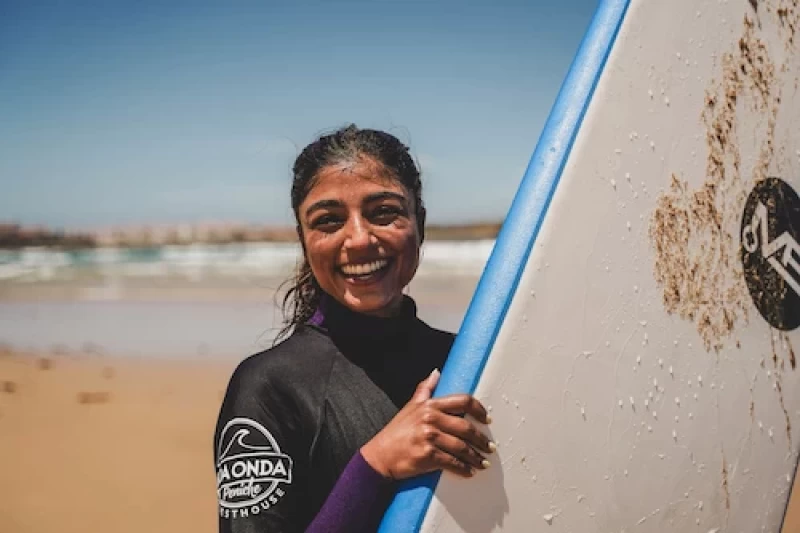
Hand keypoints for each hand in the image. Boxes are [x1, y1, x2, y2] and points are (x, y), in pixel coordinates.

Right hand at [360, 369, 495, 479]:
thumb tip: (436, 373)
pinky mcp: (428, 455)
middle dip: (481, 440)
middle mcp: (430, 419)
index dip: (479, 410)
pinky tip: (469, 471)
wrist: (380, 456)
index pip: (462, 401)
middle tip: (489, 447)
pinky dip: (464, 469)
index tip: (487, 420)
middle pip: (466, 427)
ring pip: (462, 447)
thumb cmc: (396, 432)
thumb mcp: (410, 406)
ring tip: (482, 462)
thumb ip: (425, 390)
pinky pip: (452, 463)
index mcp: (429, 405)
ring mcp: (429, 437)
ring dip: (475, 457)